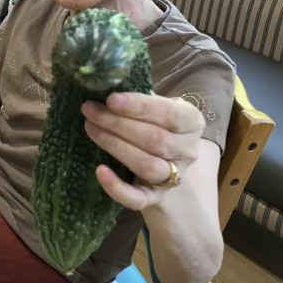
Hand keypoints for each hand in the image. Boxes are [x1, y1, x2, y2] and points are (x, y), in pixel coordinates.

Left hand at [81, 91, 204, 210]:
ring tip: (90, 129)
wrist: (165, 159)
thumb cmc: (154, 122)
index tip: (111, 99)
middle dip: (119, 124)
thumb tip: (106, 83)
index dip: (140, 107)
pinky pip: (137, 199)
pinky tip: (100, 171)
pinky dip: (117, 187)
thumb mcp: (155, 106)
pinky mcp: (155, 198)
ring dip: (116, 147)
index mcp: (192, 122)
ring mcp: (174, 177)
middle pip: (155, 140)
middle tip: (91, 111)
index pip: (169, 114)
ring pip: (147, 165)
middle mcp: (187, 151)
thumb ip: (139, 97)